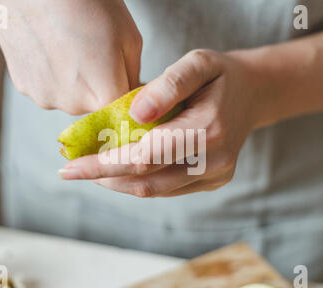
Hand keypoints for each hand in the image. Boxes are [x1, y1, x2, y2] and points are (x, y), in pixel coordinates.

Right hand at [0, 0, 141, 113]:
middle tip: (93, 51)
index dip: (125, 94)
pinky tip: (50, 47)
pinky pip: (48, 87)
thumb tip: (130, 96)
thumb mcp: (130, 39)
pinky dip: (52, 74)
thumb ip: (133, 78)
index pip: (123, 112)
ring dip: (74, 81)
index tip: (120, 75)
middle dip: (99, 86)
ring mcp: (46, 97)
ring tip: (69, 46)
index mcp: (105, 97)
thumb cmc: (86, 4)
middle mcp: (74, 106)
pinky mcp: (24, 87)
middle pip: (95, 106)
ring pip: (70, 97)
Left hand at [60, 49, 264, 196]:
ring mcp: (214, 176)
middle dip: (103, 176)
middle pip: (146, 179)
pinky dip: (137, 180)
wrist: (253, 94)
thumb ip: (169, 86)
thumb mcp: (198, 63)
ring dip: (117, 182)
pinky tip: (118, 170)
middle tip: (69, 170)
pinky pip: (166, 188)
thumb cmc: (220, 75)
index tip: (71, 165)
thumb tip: (134, 113)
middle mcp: (214, 161)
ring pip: (154, 189)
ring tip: (88, 169)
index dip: (105, 163)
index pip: (146, 156)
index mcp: (209, 130)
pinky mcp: (211, 181)